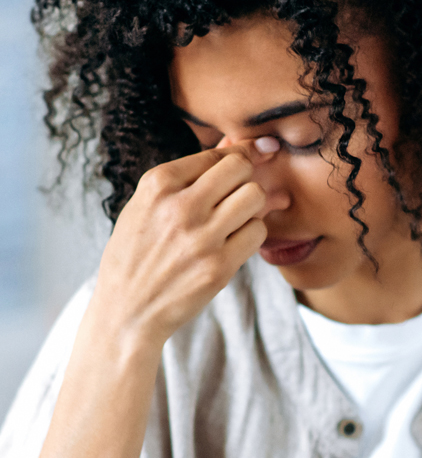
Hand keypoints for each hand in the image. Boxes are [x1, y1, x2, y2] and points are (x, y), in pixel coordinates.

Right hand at [90, 140, 272, 349]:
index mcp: (158, 184)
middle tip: (235, 194)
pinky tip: (233, 242)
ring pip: (255, 196)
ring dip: (251, 206)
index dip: (240, 154)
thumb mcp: (146, 205)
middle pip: (241, 168)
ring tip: (234, 219)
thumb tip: (237, 145)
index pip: (217, 154)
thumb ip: (189, 175)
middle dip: (245, 177)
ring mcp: (201, 238)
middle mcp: (180, 207)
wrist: (126, 313)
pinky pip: (258, 232)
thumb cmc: (138, 253)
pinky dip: (251, 235)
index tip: (253, 156)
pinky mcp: (219, 267)